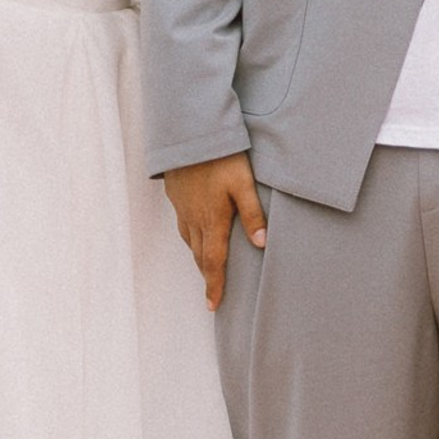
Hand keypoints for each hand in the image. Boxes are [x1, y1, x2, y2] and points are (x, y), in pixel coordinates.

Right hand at [165, 152, 265, 308]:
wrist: (188, 133)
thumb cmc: (220, 157)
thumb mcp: (242, 183)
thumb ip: (253, 214)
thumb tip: (262, 244)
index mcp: (212, 221)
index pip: (213, 262)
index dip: (214, 286)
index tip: (213, 305)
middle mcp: (194, 218)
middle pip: (200, 255)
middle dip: (206, 275)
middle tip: (212, 292)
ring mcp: (182, 207)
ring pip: (190, 240)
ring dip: (198, 257)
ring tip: (206, 266)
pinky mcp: (176, 195)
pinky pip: (182, 224)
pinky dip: (190, 236)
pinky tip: (196, 231)